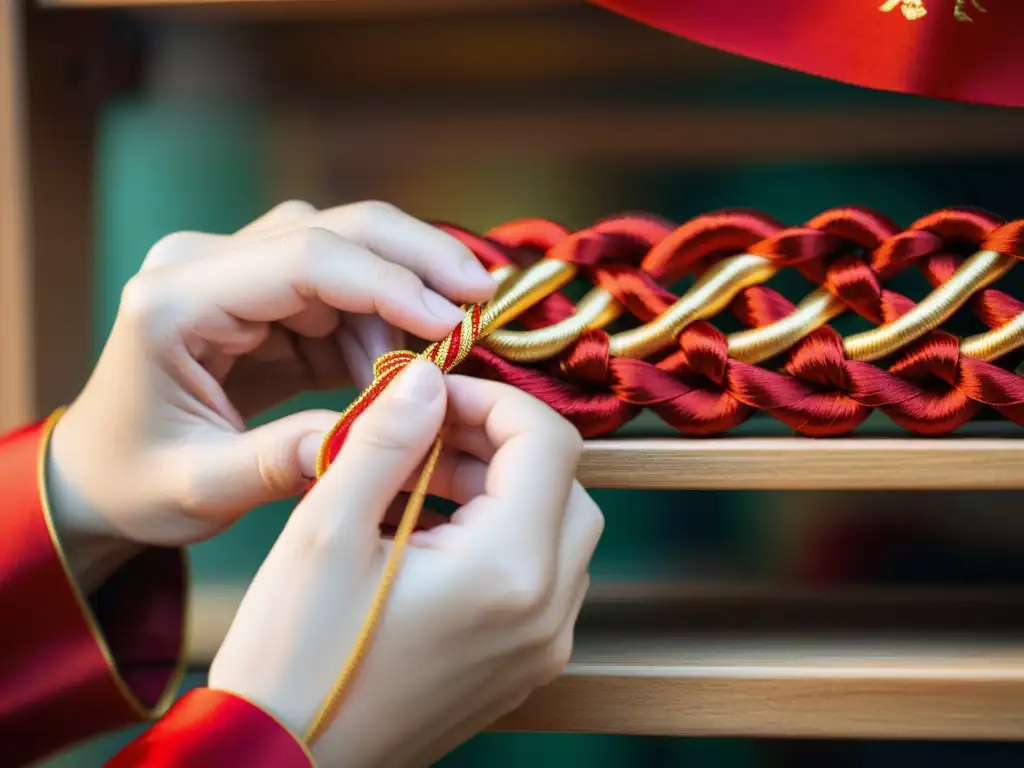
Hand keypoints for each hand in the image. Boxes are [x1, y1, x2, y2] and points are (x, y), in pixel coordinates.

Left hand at [45, 200, 496, 589]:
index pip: (303, 260)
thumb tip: (374, 434)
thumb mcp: (199, 488)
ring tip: (432, 361)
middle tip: (483, 295)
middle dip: (416, 258)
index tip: (456, 320)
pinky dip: (380, 325)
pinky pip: (340, 293)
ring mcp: (234, 273)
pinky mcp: (263, 298)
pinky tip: (393, 369)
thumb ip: (281, 460)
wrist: (102, 476)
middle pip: (332, 229)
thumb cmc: (135, 482)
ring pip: (346, 252)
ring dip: (401, 299)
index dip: (389, 283)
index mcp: (175, 301)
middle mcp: (204, 265)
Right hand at [208, 361, 602, 766]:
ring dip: (498, 489)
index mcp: (508, 571)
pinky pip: (538, 578)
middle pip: (562, 484)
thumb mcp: (326, 531)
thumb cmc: (294, 659)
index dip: (492, 399)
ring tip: (415, 481)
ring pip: (556, 529)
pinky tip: (428, 534)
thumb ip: (386, 440)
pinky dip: (499, 537)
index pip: (547, 441)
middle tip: (422, 437)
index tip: (431, 396)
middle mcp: (546, 611)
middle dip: (496, 444)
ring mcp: (542, 646)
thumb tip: (426, 377)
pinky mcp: (522, 666)